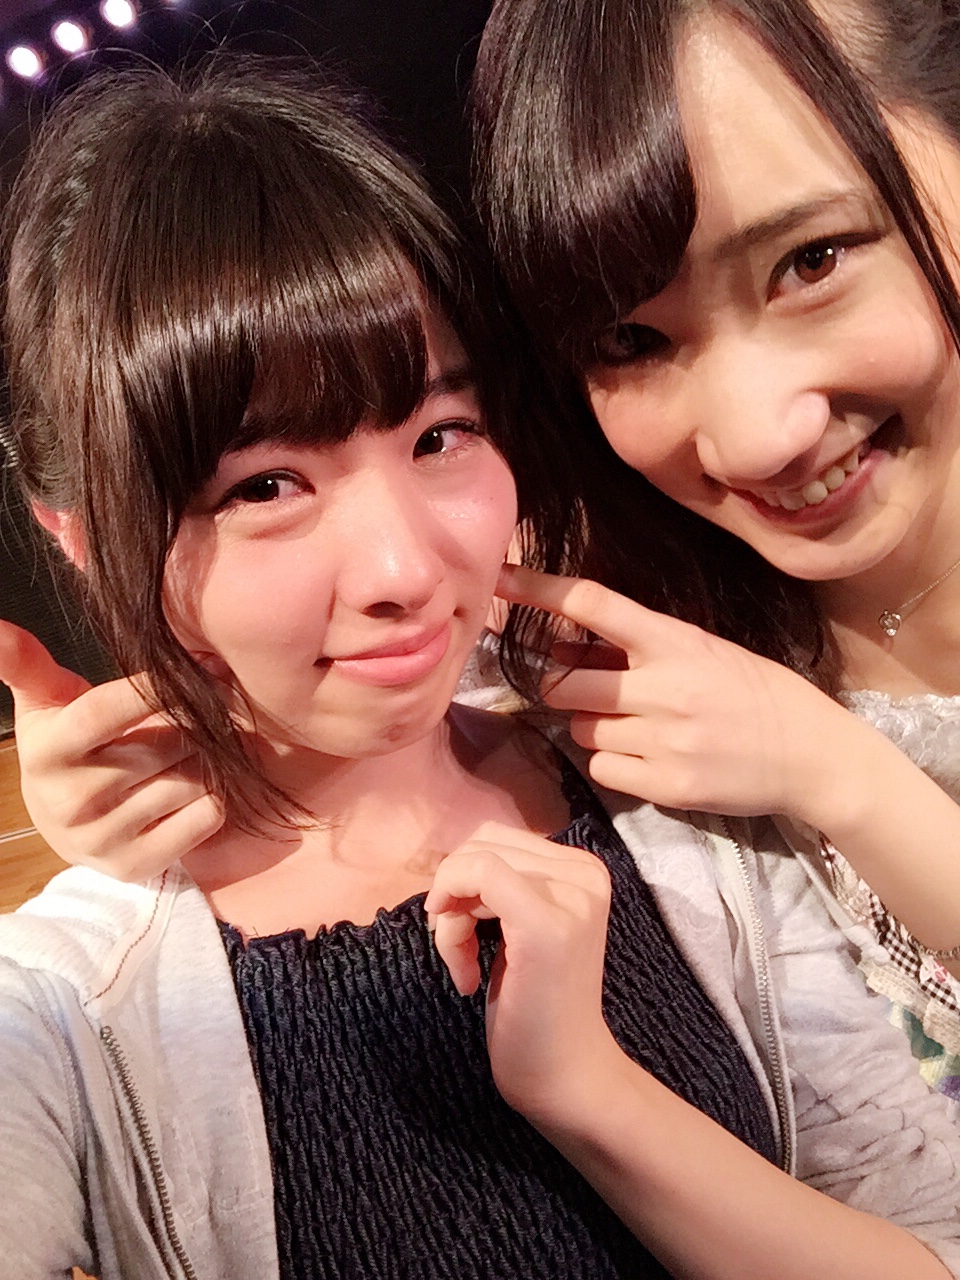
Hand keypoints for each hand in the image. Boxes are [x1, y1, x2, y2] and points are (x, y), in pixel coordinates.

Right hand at [0, 619, 222, 880]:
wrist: (62, 822)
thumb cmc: (65, 744)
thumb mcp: (43, 703)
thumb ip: (27, 663)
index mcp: (47, 752)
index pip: (105, 712)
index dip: (155, 688)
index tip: (199, 667)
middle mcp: (69, 801)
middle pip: (163, 746)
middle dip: (196, 720)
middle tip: (211, 705)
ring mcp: (101, 840)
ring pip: (191, 781)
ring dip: (208, 758)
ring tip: (201, 746)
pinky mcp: (133, 866)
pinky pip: (205, 818)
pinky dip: (214, 796)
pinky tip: (197, 786)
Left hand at [425, 821, 619, 1122]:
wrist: (564, 1075)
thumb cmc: (535, 1008)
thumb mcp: (519, 927)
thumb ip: (503, 883)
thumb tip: (455, 857)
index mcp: (585, 870)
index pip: (497, 838)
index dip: (462, 879)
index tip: (462, 934)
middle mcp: (586, 874)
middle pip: (482, 844)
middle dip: (454, 894)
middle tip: (460, 951)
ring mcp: (571, 898)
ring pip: (474, 861)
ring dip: (451, 916)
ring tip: (465, 967)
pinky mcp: (546, 924)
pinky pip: (478, 875)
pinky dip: (452, 923)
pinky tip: (464, 975)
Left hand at [496, 563, 854, 822]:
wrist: (812, 755)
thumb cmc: (753, 693)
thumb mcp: (701, 652)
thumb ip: (635, 650)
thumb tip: (561, 648)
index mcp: (676, 641)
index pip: (594, 604)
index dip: (539, 589)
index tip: (497, 575)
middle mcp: (666, 687)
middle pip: (563, 685)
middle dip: (564, 689)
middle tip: (596, 692)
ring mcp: (665, 740)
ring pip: (581, 731)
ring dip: (595, 728)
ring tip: (642, 728)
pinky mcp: (666, 786)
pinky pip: (602, 770)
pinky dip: (614, 764)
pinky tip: (652, 758)